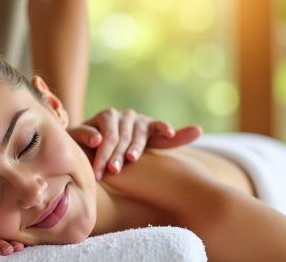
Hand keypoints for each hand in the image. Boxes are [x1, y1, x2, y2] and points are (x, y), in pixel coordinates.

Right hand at [67, 108, 201, 179]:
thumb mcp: (150, 145)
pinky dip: (91, 135)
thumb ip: (173, 139)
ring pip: (109, 135)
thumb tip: (199, 129)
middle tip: (121, 168)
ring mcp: (106, 118)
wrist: (94, 148)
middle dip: (124, 153)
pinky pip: (89, 129)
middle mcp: (126, 117)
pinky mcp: (87, 123)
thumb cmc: (128, 149)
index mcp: (143, 124)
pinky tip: (96, 141)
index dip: (161, 129)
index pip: (154, 127)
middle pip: (128, 137)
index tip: (168, 134)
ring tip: (109, 168)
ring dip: (108, 151)